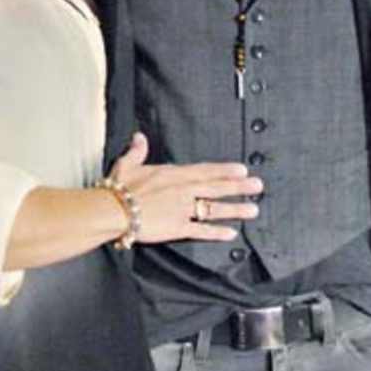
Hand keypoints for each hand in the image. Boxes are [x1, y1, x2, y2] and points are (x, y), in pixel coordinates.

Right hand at [108, 132, 261, 243]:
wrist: (112, 210)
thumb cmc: (118, 189)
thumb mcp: (127, 165)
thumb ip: (137, 151)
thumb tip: (139, 137)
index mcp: (174, 174)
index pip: (205, 171)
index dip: (225, 170)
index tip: (242, 169)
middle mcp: (183, 190)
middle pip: (216, 187)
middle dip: (239, 186)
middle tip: (258, 186)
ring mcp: (182, 209)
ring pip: (214, 208)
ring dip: (235, 209)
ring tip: (253, 210)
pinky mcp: (178, 227)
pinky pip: (202, 230)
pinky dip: (216, 232)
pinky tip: (231, 233)